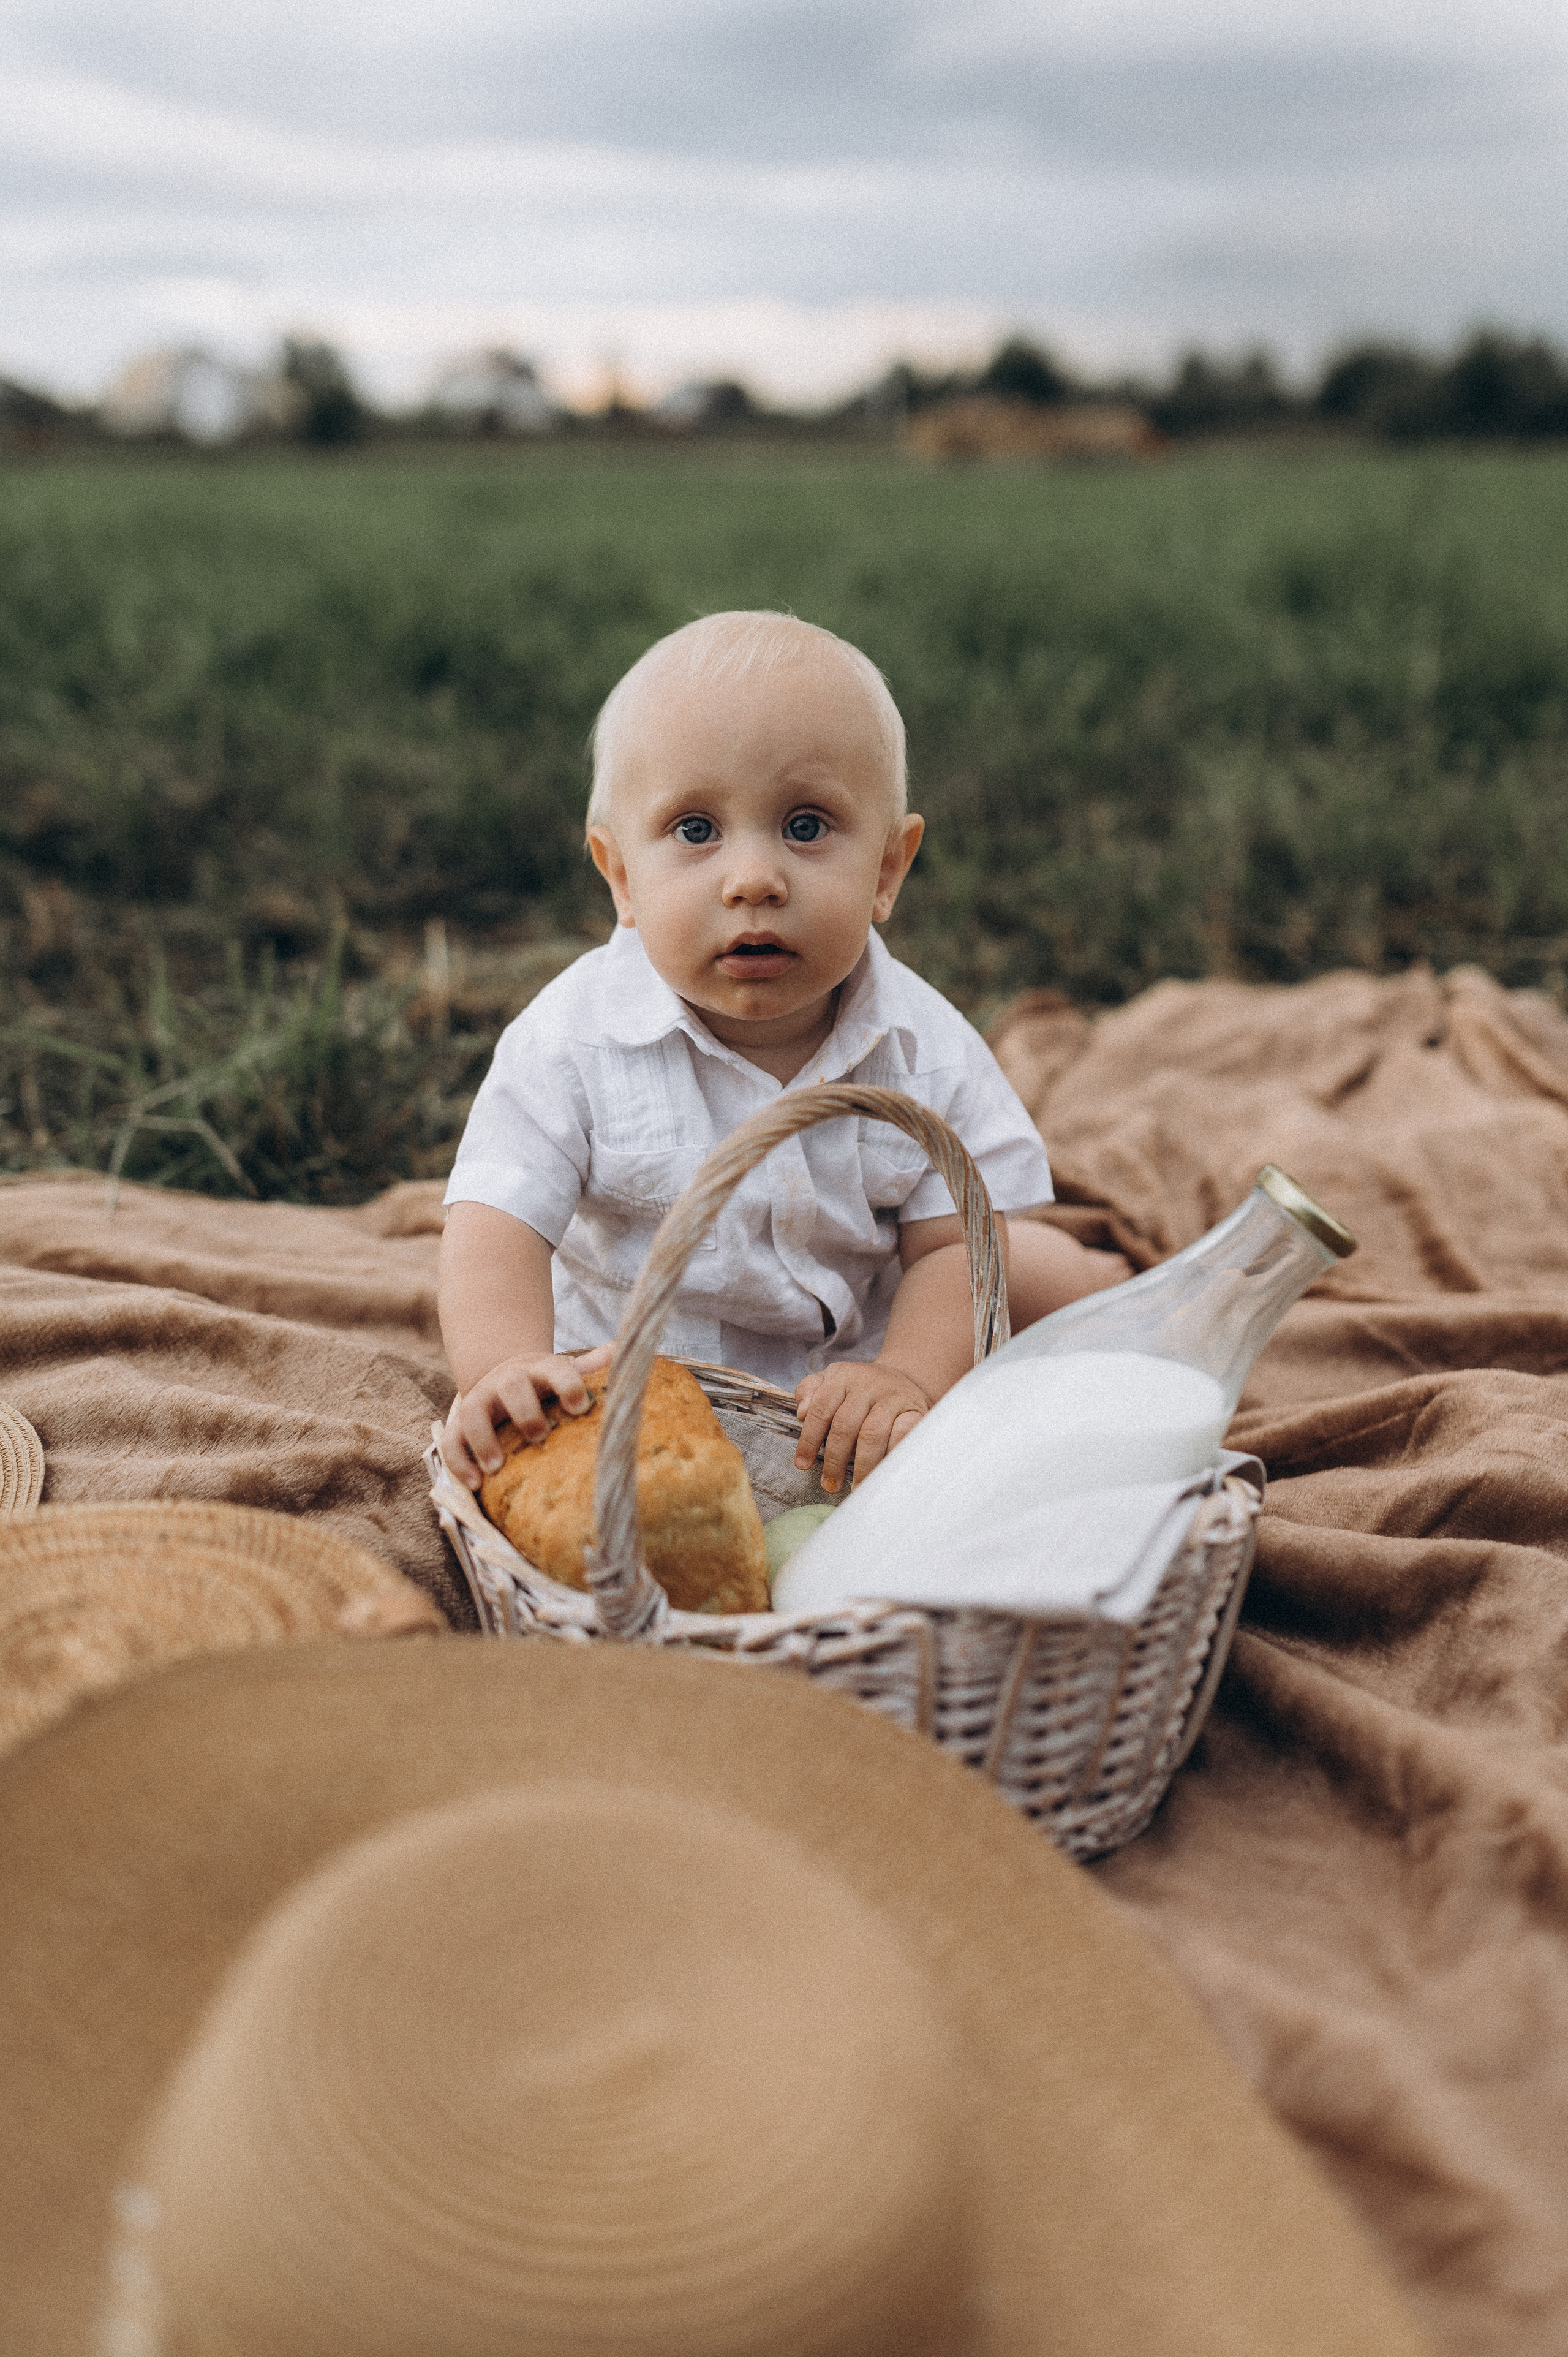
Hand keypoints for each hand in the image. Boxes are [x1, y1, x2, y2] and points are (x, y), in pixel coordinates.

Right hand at [441, 1346, 612, 1489]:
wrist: (506, 1377)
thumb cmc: (547, 1384)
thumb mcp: (568, 1374)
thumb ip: (592, 1367)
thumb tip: (619, 1349)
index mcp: (542, 1369)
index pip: (557, 1370)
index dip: (569, 1384)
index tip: (581, 1407)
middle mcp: (509, 1380)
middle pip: (513, 1385)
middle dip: (525, 1410)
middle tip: (539, 1435)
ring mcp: (481, 1399)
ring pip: (473, 1412)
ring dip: (483, 1439)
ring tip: (497, 1467)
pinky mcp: (460, 1423)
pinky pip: (451, 1439)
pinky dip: (458, 1461)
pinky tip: (474, 1484)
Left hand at [793, 1360, 930, 1493]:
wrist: (903, 1377)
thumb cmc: (860, 1389)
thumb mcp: (831, 1380)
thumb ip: (809, 1391)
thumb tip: (802, 1413)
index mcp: (842, 1377)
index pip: (820, 1409)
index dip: (809, 1439)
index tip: (803, 1465)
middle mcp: (867, 1384)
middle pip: (845, 1425)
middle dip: (835, 1459)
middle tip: (830, 1484)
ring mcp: (892, 1397)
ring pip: (872, 1435)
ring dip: (862, 1465)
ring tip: (855, 1488)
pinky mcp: (915, 1410)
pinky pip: (901, 1437)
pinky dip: (889, 1457)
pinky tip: (881, 1473)